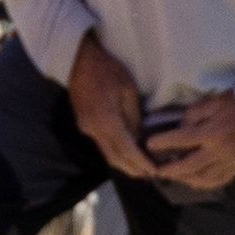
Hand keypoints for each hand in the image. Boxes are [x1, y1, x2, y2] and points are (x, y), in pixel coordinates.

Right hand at [68, 31, 155, 178]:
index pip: (126, 150)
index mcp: (106, 121)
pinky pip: (102, 145)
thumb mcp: (128, 90)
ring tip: (142, 169)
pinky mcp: (84, 124)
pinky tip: (127, 153)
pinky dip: (116, 152)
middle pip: (114, 158)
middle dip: (132, 169)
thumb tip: (139, 137)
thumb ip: (134, 117)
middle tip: (151, 176)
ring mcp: (86, 128)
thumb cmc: (107, 69)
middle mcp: (94, 130)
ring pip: (107, 154)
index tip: (154, 171)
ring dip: (124, 163)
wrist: (79, 59)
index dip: (141, 163)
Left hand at [134, 93, 234, 192]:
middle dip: (170, 169)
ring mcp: (228, 162)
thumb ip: (194, 114)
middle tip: (156, 170)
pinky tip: (194, 181)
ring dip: (184, 179)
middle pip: (188, 166)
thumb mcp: (213, 101)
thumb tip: (180, 128)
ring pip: (202, 178)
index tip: (149, 144)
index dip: (163, 143)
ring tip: (174, 176)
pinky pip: (217, 181)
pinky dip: (203, 183)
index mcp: (211, 132)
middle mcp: (218, 151)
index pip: (181, 140)